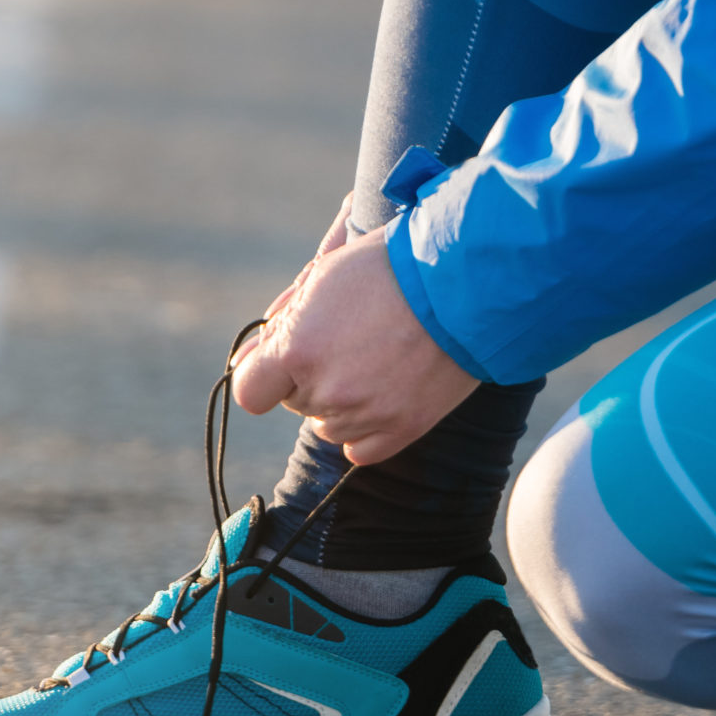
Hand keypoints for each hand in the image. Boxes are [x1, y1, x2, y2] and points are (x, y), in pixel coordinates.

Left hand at [231, 217, 477, 464]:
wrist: (466, 280)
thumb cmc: (393, 265)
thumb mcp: (325, 275)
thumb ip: (282, 320)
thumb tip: (252, 356)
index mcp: (297, 348)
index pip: (249, 390)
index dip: (262, 374)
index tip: (281, 361)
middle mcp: (326, 389)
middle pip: (294, 402)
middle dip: (310, 375)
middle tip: (349, 339)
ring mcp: (365, 414)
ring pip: (327, 426)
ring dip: (339, 401)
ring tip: (375, 360)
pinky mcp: (403, 429)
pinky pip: (360, 450)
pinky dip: (365, 428)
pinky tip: (383, 394)